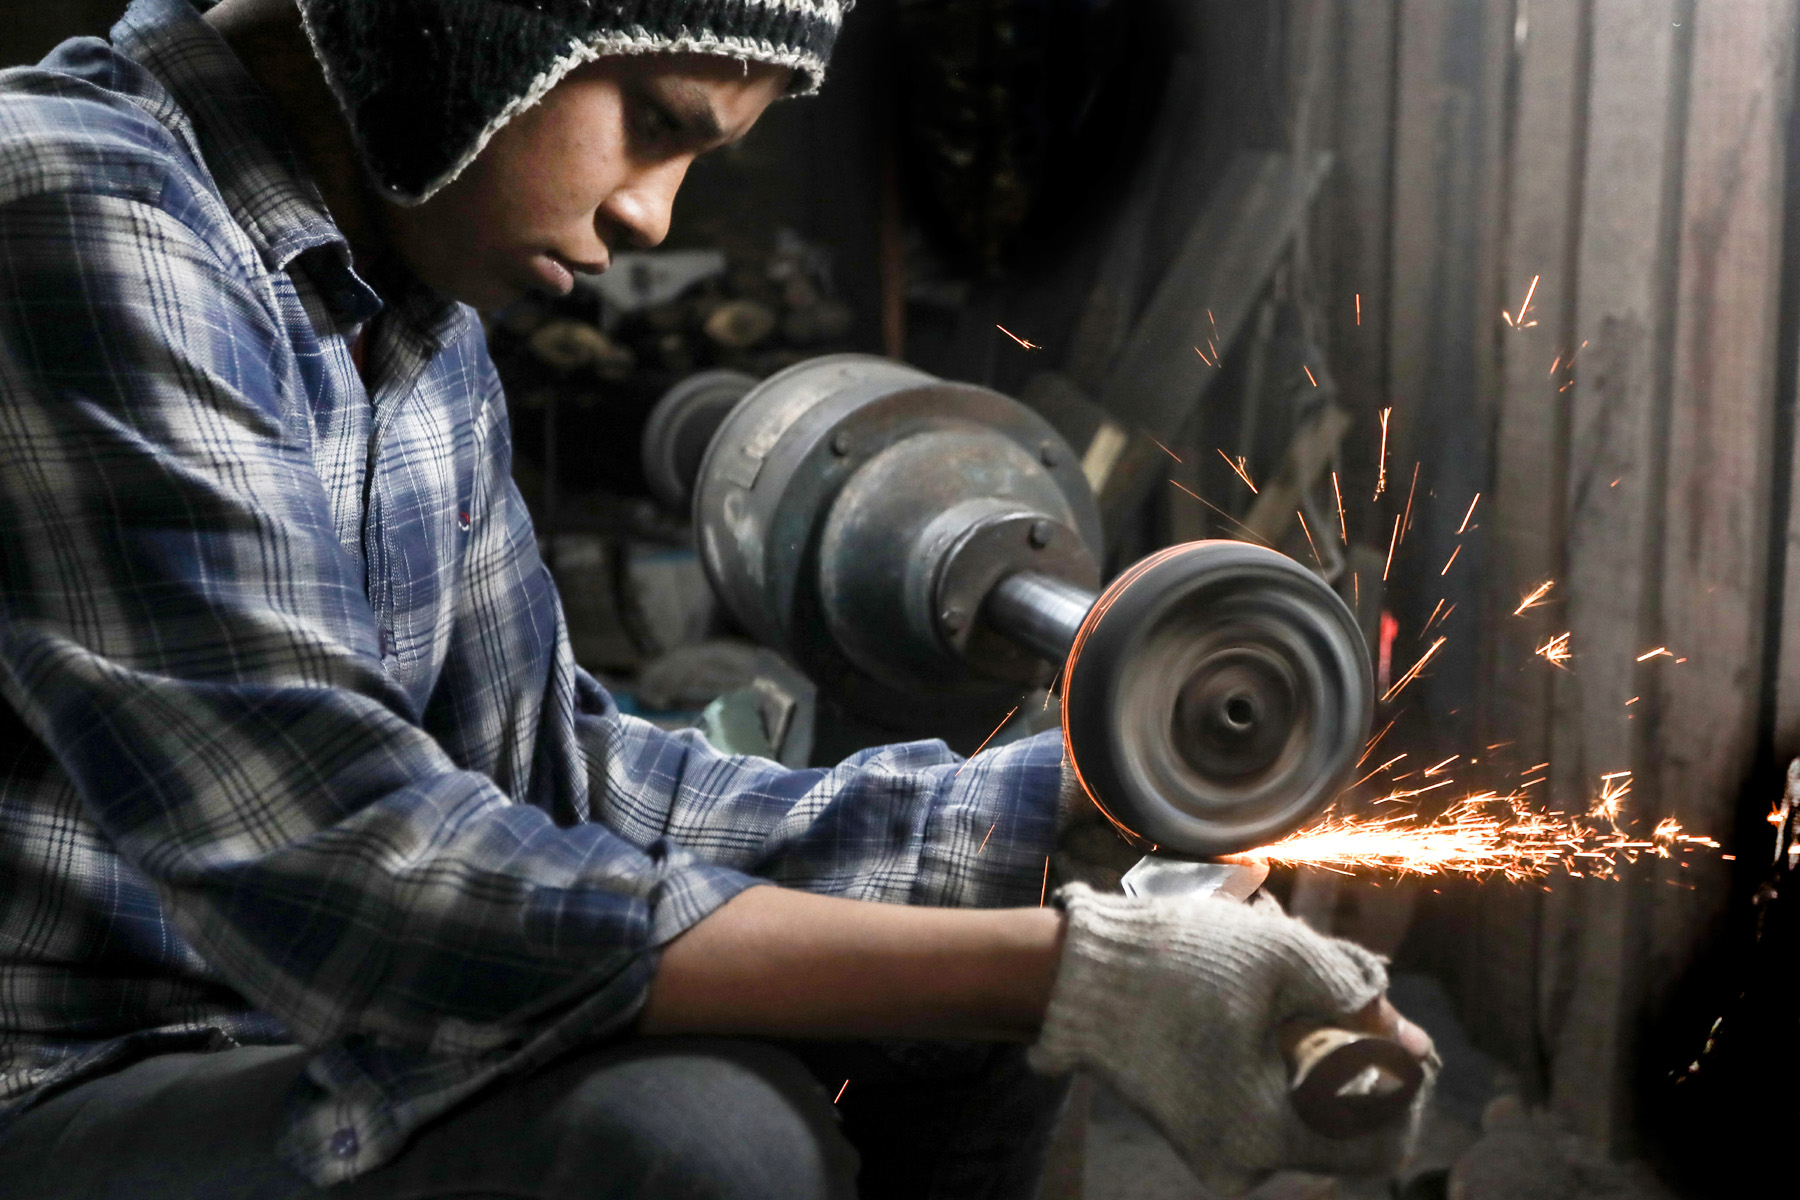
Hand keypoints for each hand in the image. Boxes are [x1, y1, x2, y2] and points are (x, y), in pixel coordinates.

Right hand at [1030, 885, 1433, 1195]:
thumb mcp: (1281, 956)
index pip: (1381, 1141)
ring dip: (1316, 1053)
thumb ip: (1357, 996)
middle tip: (1337, 996)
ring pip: (1306, 1111)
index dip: (1403, 1082)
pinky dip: (1278, 1061)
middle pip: (1344, 1123)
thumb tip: (1411, 1040)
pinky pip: (1267, 1107)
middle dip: (1355, 1057)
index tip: (1396, 1027)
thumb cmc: (1174, 963)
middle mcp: (1244, 1163)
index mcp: (1267, 1135)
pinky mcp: (1197, 1131)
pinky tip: (1257, 1008)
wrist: (1076, 975)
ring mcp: (1217, 1151)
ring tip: (1287, 988)